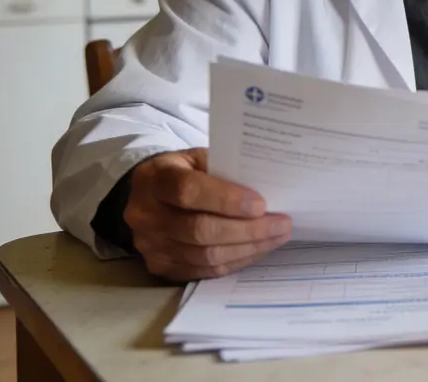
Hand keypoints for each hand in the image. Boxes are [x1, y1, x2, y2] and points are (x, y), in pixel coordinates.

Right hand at [125, 148, 291, 280]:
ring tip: (276, 237)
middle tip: (281, 224)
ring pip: (204, 256)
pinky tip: (257, 249)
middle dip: (247, 230)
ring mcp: (150, 245)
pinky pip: (203, 271)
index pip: (188, 191)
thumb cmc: (184, 171)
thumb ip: (225, 170)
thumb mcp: (199, 158)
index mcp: (155, 178)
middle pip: (199, 230)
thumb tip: (268, 190)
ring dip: (247, 248)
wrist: (148, 194)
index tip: (261, 205)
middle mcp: (146, 214)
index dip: (227, 200)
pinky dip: (235, 261)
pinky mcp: (159, 266)